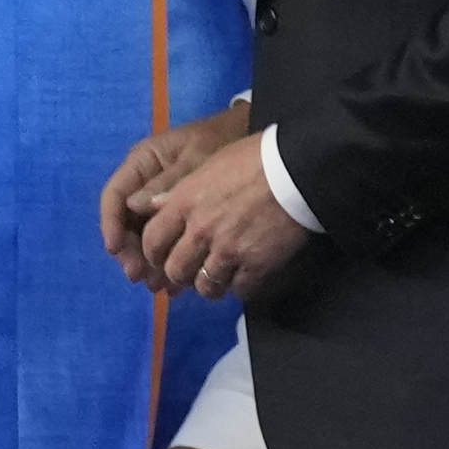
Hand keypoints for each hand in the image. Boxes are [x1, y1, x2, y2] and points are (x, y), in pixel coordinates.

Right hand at [101, 103, 249, 283]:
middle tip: (141, 276)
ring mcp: (160, 201)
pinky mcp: (177, 216)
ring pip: (144, 236)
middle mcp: (145, 184)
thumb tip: (134, 206)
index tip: (115, 249)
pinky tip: (175, 283)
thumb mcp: (195, 158)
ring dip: (148, 262)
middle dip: (131, 251)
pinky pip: (165, 240)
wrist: (254, 143)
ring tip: (159, 286)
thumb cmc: (220, 142)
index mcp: (142, 163)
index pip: (114, 195)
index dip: (110, 223)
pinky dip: (167, 261)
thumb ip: (166, 183)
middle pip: (126, 222)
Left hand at [135, 129, 310, 300]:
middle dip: (180, 274)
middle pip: (175, 270)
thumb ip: (179, 191)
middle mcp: (200, 231)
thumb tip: (153, 206)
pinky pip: (239, 290)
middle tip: (191, 270)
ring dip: (210, 284)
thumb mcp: (208, 166)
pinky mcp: (256, 266)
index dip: (153, 253)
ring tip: (218, 278)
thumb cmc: (252, 158)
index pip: (152, 240)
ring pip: (205, 286)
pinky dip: (240, 287)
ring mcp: (228, 251)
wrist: (296, 170)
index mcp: (184, 203)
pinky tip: (245, 278)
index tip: (162, 256)